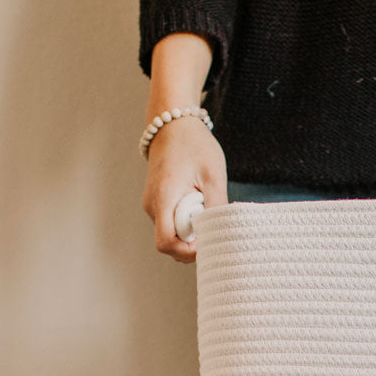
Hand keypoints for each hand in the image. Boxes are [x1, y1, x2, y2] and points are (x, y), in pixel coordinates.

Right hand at [141, 116, 229, 263]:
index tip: (207, 242)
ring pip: (171, 234)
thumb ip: (217, 206)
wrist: (173, 122)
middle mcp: (152, 205)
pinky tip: (199, 206)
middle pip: (170, 243)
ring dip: (191, 232)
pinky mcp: (157, 202)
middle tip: (212, 225)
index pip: (166, 244)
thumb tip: (223, 234)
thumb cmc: (194, 145)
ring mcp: (152, 205)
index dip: (187, 252)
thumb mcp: (213, 175)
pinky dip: (187, 223)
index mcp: (163, 199)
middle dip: (192, 244)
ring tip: (205, 209)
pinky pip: (171, 223)